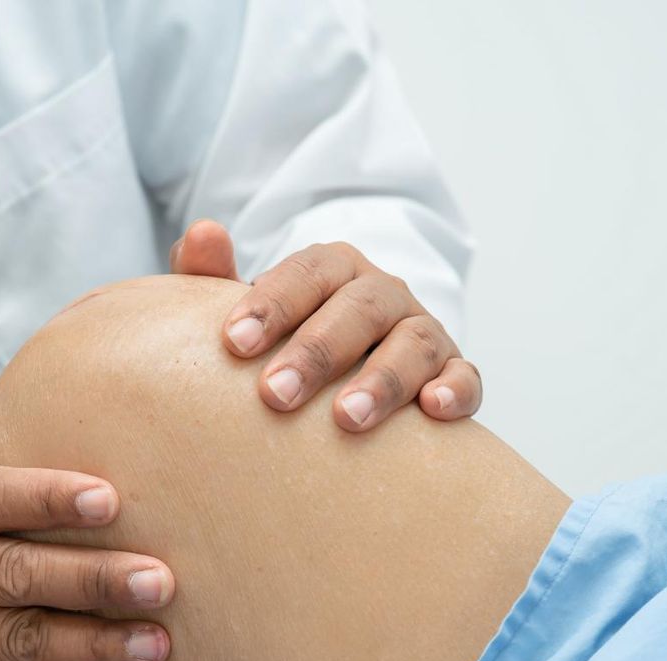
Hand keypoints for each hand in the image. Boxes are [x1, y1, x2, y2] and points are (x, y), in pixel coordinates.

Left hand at [170, 218, 482, 431]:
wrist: (340, 377)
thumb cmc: (282, 344)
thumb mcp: (248, 312)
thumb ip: (213, 277)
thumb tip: (202, 235)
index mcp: (333, 270)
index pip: (307, 273)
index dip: (272, 304)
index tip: (232, 344)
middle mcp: (382, 294)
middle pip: (358, 308)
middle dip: (317, 351)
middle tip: (275, 395)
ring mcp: (422, 332)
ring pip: (413, 344)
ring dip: (382, 379)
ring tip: (347, 418)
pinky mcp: (451, 373)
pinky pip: (465, 377)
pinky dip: (455, 390)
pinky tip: (433, 411)